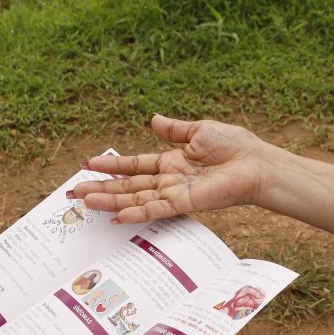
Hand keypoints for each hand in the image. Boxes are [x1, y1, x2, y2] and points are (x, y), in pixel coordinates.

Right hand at [72, 114, 269, 222]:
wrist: (257, 164)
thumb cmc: (235, 147)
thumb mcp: (200, 130)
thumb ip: (174, 129)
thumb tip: (153, 119)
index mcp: (172, 162)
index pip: (135, 165)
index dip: (112, 165)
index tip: (89, 164)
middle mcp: (169, 180)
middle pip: (129, 185)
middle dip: (102, 188)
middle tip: (76, 191)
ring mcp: (175, 193)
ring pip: (136, 198)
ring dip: (111, 200)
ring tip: (86, 201)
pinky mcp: (185, 203)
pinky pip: (155, 209)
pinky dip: (136, 212)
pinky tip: (117, 215)